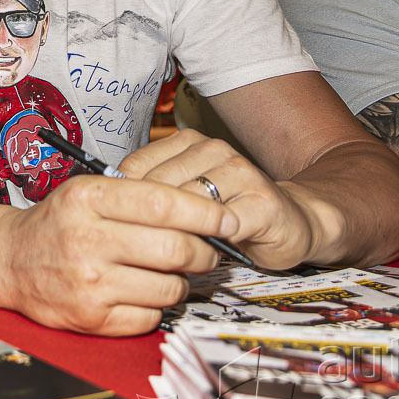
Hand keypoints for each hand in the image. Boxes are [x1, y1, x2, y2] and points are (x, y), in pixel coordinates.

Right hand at [0, 174, 237, 334]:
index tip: (227, 219)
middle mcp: (85, 240)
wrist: (7, 259)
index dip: (205, 212)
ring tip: (166, 272)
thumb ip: (140, 197)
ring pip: (171, 288)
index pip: (163, 203)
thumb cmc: (58, 222)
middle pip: (175, 249)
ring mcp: (88, 283)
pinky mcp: (92, 319)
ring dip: (180, 281)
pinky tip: (140, 291)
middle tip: (205, 251)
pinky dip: (156, 305)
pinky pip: (152, 316)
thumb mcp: (89, 191)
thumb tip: (207, 216)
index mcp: (87, 199)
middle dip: (203, 252)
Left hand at [118, 129, 320, 269]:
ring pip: (187, 207)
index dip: (123, 205)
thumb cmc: (229, 216)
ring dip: (178, 236)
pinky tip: (207, 253)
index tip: (117, 229)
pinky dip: (209, 244)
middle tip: (143, 250)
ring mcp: (240, 169)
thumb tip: (106, 209)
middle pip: (158, 189)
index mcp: (185, 143)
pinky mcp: (263, 199)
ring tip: (175, 254)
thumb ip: (152, 198)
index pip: (135, 168)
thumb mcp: (183, 202)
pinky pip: (221, 225)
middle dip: (149, 225)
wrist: (293, 223)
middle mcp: (212, 149)